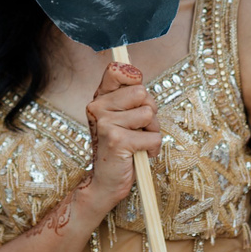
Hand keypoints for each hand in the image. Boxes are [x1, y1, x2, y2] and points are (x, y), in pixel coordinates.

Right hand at [84, 61, 160, 213]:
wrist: (106, 181)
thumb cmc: (120, 148)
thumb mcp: (121, 118)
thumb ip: (128, 96)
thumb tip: (136, 73)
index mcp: (99, 99)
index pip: (117, 70)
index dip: (133, 77)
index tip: (136, 95)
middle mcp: (98, 107)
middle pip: (142, 92)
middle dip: (149, 112)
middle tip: (137, 129)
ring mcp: (106, 123)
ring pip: (149, 114)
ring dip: (151, 132)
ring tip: (137, 142)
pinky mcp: (117, 140)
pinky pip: (153, 137)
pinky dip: (152, 149)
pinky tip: (138, 154)